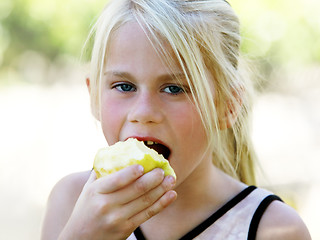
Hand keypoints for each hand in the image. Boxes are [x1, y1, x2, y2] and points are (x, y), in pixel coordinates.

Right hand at [58, 165, 176, 239]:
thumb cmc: (85, 210)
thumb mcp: (87, 190)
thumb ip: (101, 173)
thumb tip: (118, 154)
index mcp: (96, 191)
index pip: (117, 180)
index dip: (132, 172)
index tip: (144, 165)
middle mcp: (107, 205)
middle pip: (136, 189)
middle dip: (154, 178)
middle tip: (164, 170)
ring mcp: (117, 218)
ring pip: (145, 201)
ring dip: (162, 189)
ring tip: (171, 179)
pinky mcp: (126, 229)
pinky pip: (148, 214)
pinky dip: (162, 204)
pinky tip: (171, 195)